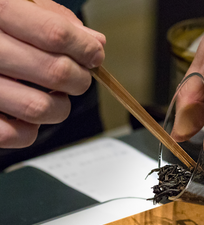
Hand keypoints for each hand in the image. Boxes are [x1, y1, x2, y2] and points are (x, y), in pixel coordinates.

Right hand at [0, 0, 104, 147]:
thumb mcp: (12, 4)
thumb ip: (51, 18)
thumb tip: (94, 42)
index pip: (55, 34)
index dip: (85, 48)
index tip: (94, 55)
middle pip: (56, 72)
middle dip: (80, 79)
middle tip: (78, 77)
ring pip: (41, 109)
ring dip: (60, 107)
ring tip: (54, 96)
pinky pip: (17, 135)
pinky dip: (31, 129)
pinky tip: (26, 112)